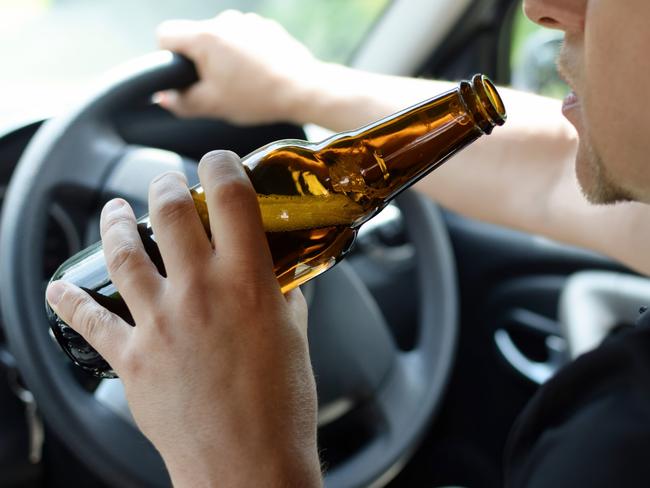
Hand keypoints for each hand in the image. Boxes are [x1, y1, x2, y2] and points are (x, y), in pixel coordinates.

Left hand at [46, 151, 320, 486]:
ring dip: (114, 222)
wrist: (248, 468)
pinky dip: (69, 299)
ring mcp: (160, 323)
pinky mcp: (130, 358)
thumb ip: (284, 295)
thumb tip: (279, 273)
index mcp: (248, 282)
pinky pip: (88, 319)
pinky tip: (60, 287)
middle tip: (165, 183)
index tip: (218, 161)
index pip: (230, 196)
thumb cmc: (281, 407)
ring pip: (123, 251)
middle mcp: (200, 292)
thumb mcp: (295, 338)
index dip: (221, 164)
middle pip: (168, 211)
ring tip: (114, 211)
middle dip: (164, 184)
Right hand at [156, 10, 320, 124]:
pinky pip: (243, 38)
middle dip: (200, 62)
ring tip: (242, 83)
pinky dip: (245, 54)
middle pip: (195, 38)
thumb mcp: (213, 106)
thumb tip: (163, 98)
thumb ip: (181, 102)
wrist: (303, 89)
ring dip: (224, 58)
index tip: (183, 76)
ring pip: (221, 39)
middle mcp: (224, 21)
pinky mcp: (266, 27)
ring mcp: (247, 21)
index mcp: (205, 37)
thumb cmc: (257, 97)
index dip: (167, 57)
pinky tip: (258, 75)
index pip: (165, 35)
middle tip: (218, 88)